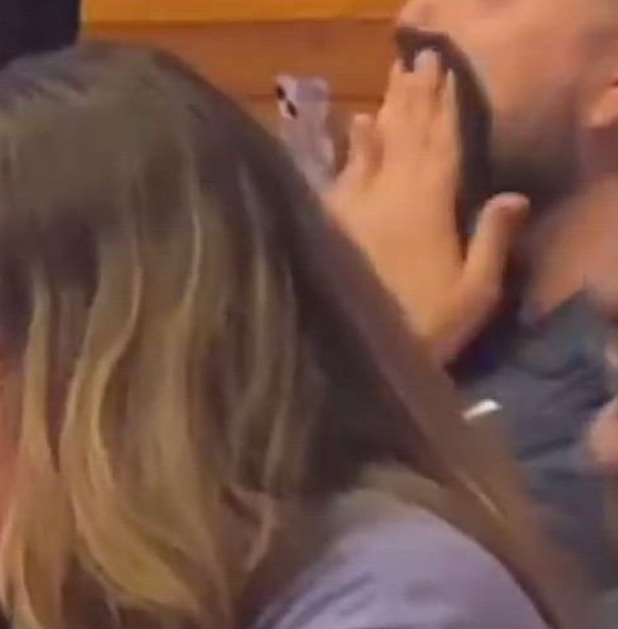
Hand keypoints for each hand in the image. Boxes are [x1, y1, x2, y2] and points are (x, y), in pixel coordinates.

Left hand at [326, 55, 526, 365]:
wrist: (346, 356)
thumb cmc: (422, 328)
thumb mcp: (474, 293)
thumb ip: (491, 240)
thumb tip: (513, 195)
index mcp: (427, 206)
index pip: (441, 145)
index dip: (446, 107)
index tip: (448, 73)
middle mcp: (387, 195)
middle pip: (405, 135)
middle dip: (414, 96)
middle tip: (418, 62)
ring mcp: (352, 206)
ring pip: (372, 146)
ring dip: (386, 110)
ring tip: (392, 82)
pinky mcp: (325, 223)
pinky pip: (341, 172)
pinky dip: (352, 146)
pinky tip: (356, 124)